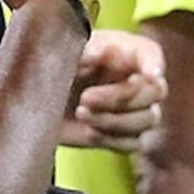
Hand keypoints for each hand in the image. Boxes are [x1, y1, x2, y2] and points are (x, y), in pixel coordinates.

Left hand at [61, 28, 165, 153]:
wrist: (38, 97)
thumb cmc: (55, 65)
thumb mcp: (66, 50)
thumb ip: (85, 50)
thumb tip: (98, 53)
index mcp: (126, 52)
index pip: (152, 54)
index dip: (155, 64)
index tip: (150, 75)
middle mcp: (137, 80)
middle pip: (154, 92)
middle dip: (120, 98)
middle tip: (85, 98)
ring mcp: (134, 110)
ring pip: (148, 120)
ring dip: (114, 120)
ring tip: (81, 113)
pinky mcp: (123, 135)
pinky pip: (133, 143)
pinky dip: (111, 139)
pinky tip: (88, 132)